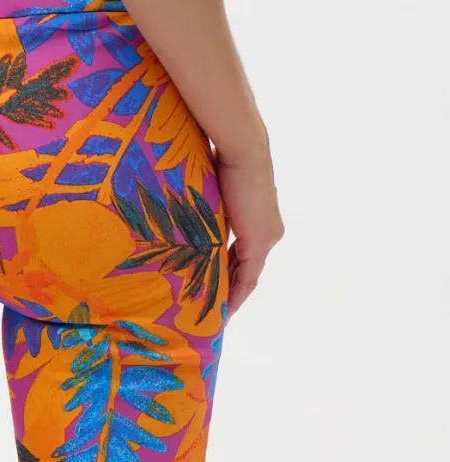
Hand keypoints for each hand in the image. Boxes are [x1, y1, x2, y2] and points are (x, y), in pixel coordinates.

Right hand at [215, 143, 283, 316]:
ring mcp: (267, 237)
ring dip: (232, 294)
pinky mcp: (261, 240)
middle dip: (230, 289)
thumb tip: (191, 223)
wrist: (242, 149)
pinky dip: (236, 292)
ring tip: (216, 312)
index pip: (245, 256)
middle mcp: (270, 232)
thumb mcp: (216, 196)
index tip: (217, 291)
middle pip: (248, 270)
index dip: (231, 276)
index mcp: (260, 221)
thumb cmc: (223, 162)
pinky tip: (224, 307)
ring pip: (249, 275)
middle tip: (214, 308)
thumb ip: (212, 216)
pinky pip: (248, 276)